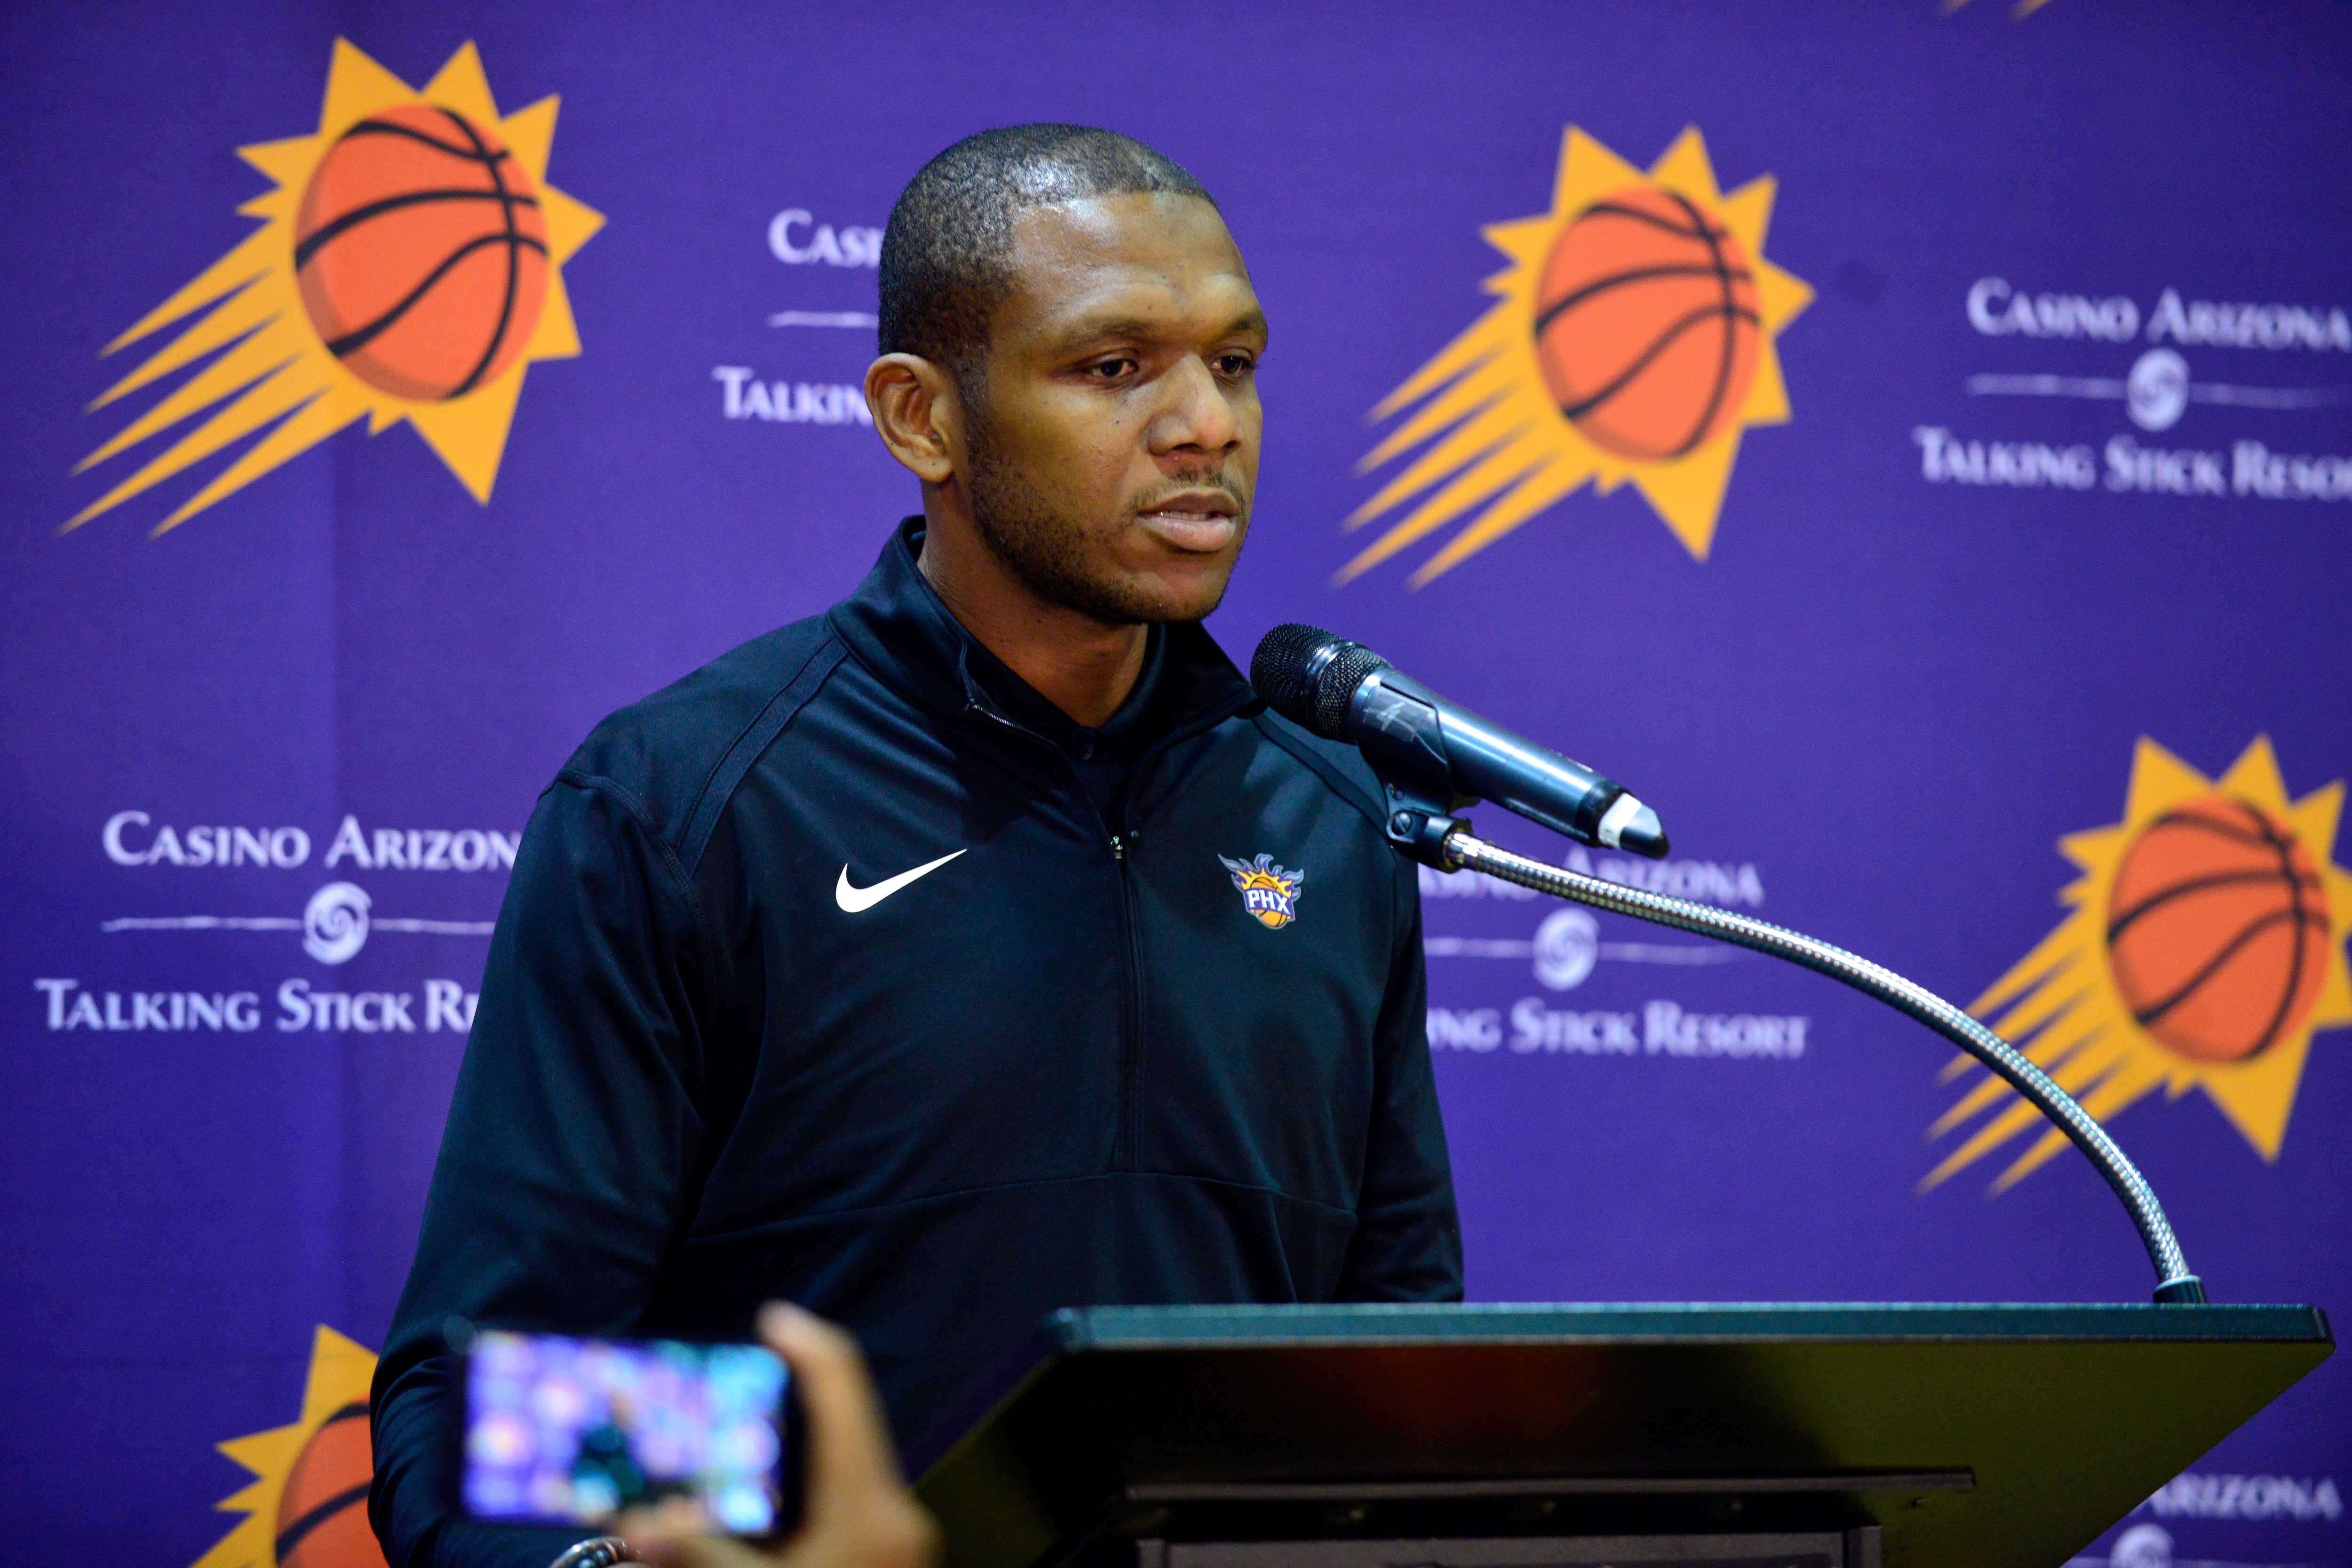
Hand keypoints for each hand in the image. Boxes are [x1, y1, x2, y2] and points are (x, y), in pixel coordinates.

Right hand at [621, 1303, 939, 1567]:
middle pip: (844, 1425)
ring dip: (791, 1450)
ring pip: (844, 1466)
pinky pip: (845, 1503)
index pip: (845, 1391)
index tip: (773, 1317)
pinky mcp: (886, 1561)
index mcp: (871, 1506)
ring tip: (729, 1441)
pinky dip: (802, 1493)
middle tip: (730, 1385)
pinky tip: (756, 1505)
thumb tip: (641, 1519)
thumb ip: (701, 1554)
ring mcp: (897, 1539)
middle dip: (787, 1400)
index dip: (809, 1343)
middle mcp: (895, 1512)